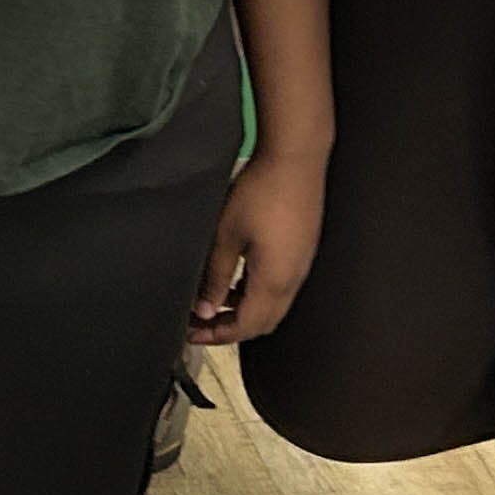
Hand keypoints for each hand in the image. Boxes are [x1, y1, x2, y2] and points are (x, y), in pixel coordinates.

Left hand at [191, 148, 325, 346]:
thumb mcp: (227, 236)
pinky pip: (280, 287)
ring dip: (244, 311)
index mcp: (274, 281)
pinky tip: (236, 282)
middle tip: (200, 323)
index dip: (218, 334)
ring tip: (212, 303)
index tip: (192, 332)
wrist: (296, 160)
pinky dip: (256, 294)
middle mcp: (293, 280)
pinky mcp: (302, 251)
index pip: (246, 326)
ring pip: (272, 306)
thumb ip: (215, 276)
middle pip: (262, 322)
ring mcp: (301, 265)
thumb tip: (204, 308)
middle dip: (230, 328)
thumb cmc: (261, 193)